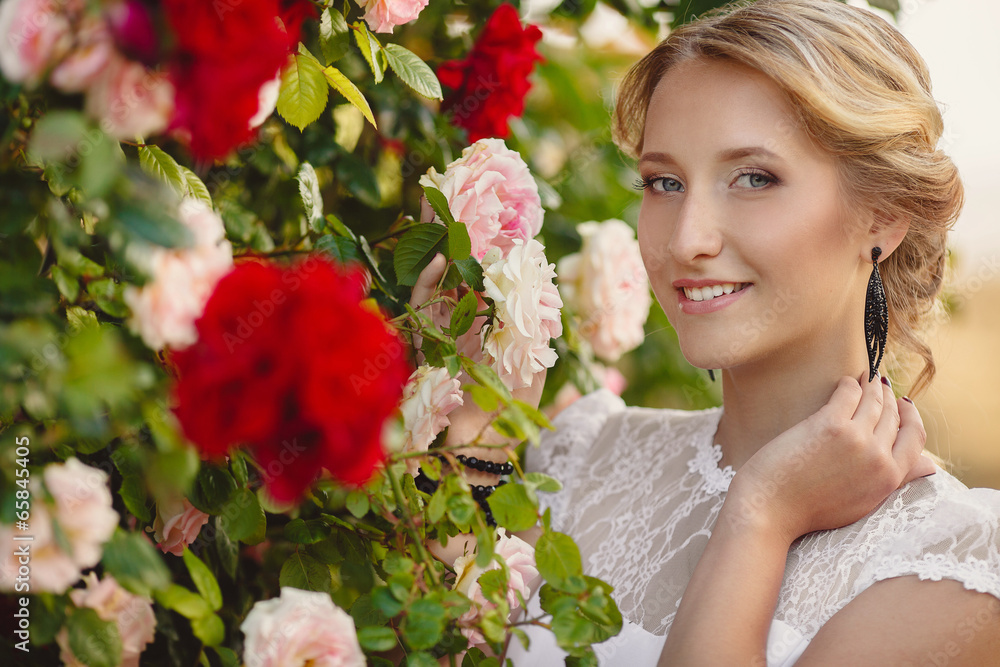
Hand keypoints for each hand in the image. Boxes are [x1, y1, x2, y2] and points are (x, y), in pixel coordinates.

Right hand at [407, 199, 543, 480]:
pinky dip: (430, 278)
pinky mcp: (424, 335)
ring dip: (435, 236)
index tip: (494, 197)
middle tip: (451, 179)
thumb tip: (532, 266)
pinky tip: (442, 256)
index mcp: (494, 306)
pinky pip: (423, 299)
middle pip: (459, 252)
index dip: (490, 227)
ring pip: (436, 267)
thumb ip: (531, 314)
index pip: (491, 257)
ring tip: (438, 199)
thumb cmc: (514, 400)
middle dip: (454, 219)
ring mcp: (442, 319)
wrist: (482, 440)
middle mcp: (465, 307)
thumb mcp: (532, 353)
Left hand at [726, 372, 934, 543]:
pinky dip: (850, 384)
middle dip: (889, 398)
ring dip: (872, 386)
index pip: (915, 438)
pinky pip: (849, 393)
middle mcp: (878, 458)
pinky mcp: (831, 424)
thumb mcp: (864, 503)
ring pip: (874, 401)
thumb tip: (930, 467)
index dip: (911, 417)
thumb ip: (895, 482)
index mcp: (889, 480)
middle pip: (893, 416)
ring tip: (865, 379)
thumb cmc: (809, 509)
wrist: (770, 510)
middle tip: (880, 385)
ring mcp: (856, 439)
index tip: (905, 404)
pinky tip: (845, 382)